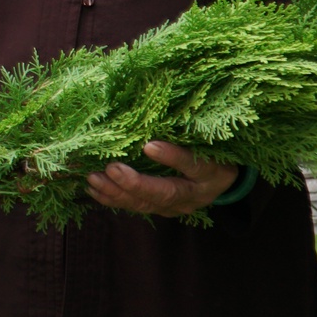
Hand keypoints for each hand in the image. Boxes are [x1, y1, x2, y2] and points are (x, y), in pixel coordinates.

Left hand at [86, 141, 238, 216]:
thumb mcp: (208, 139)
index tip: (149, 146)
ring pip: (146, 204)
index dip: (172, 157)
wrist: (222, 180)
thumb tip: (155, 106)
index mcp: (212, 172)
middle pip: (165, 193)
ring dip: (117, 192)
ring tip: (94, 179)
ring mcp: (178, 206)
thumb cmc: (212, 149)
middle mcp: (196, 194)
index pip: (193, 165)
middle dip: (136, 184)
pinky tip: (95, 190)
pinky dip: (114, 199)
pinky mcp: (162, 210)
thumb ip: (186, 131)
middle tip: (111, 168)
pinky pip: (136, 208)